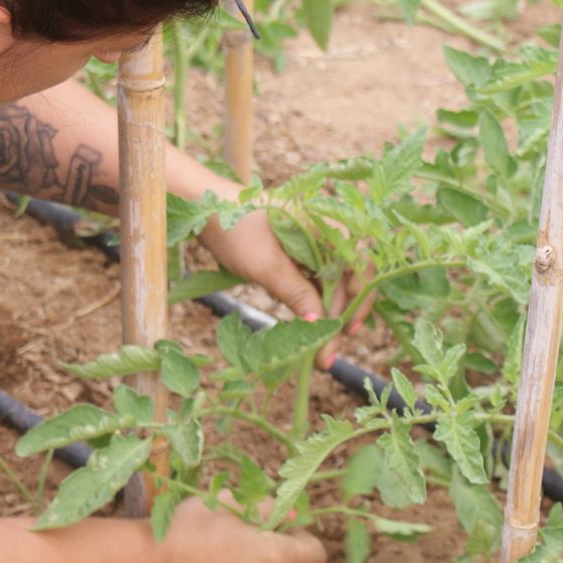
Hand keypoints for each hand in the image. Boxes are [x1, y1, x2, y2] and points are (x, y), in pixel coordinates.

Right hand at [154, 495, 326, 562]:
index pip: (316, 555)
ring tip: (221, 536)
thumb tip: (288, 513)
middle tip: (247, 523)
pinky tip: (206, 554)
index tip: (282, 522)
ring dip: (252, 557)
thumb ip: (264, 507)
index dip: (304, 536)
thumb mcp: (229, 503)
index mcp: (275, 558)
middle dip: (274, 544)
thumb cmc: (191, 528)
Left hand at [197, 203, 375, 368]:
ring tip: (319, 349)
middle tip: (327, 354)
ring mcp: (310, 246)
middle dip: (339, 316)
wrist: (202, 208)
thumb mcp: (265, 265)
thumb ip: (296, 292)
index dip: (359, 299)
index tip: (347, 329)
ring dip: (326, 315)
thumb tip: (319, 323)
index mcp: (326, 226)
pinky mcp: (295, 256)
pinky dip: (311, 305)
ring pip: (330, 285)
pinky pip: (312, 283)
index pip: (359, 265)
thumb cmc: (234, 228)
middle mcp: (324, 234)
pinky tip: (309, 329)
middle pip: (346, 279)